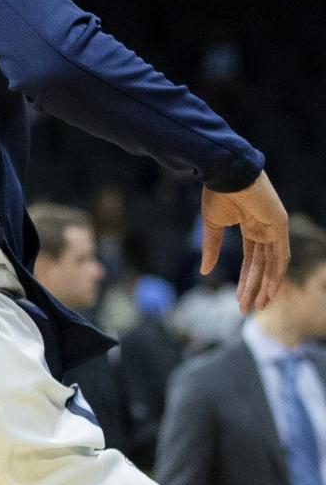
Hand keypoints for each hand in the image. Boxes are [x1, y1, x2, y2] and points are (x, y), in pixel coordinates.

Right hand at [200, 171, 289, 312]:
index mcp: (250, 227)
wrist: (226, 174)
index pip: (251, 260)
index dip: (245, 280)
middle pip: (261, 266)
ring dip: (266, 286)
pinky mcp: (280, 225)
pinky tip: (269, 290)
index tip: (238, 300)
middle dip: (254, 288)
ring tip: (258, 306)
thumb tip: (204, 273)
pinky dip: (276, 273)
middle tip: (248, 309)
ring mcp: (274, 228)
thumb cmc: (218, 194)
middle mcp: (264, 230)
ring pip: (272, 264)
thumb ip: (211, 248)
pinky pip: (281, 255)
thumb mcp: (212, 226)